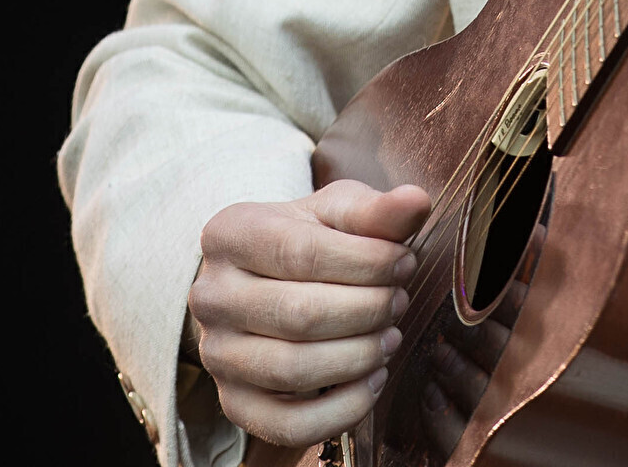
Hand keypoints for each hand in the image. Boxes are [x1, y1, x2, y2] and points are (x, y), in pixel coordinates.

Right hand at [189, 181, 428, 447]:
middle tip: (399, 301)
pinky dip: (342, 409)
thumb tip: (416, 201)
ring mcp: (217, 353)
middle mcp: (210, 296)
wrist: (266, 282)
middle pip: (299, 314)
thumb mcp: (338, 212)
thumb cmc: (309, 240)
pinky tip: (373, 380)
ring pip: (292, 370)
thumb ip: (376, 209)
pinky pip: (288, 425)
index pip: (301, 253)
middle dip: (366, 310)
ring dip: (358, 357)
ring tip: (390, 337)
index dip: (365, 262)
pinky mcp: (234, 402)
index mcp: (229, 235)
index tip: (405, 262)